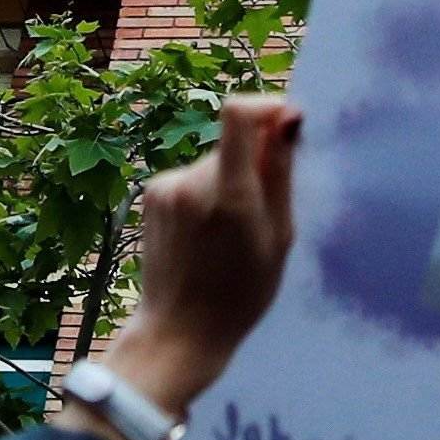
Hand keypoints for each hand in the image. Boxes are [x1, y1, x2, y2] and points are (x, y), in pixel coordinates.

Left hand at [85, 94, 295, 423]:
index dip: (266, 106)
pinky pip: (190, 178)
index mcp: (228, 195)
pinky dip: (205, 194)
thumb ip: (281, 174)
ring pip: (213, 163)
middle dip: (253, 162)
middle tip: (264, 210)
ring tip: (230, 234)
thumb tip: (289, 119)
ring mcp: (165, 187)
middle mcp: (190, 182)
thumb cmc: (242, 294)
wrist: (179, 333)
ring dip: (229, 182)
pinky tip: (206, 235)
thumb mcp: (279, 238)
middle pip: (232, 144)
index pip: (238, 113)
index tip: (286, 124)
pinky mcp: (151, 194)